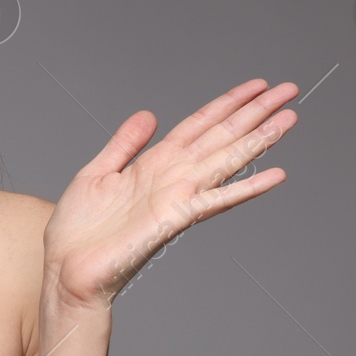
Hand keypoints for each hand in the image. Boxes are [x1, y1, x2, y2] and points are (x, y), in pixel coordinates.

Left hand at [42, 79, 297, 309]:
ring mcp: (176, 198)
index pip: (199, 124)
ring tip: (289, 120)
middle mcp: (172, 178)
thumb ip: (124, 144)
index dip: (228, 103)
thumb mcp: (96, 173)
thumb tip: (149, 115)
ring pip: (226, 161)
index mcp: (154, 164)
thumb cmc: (77, 230)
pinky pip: (216, 200)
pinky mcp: (173, 220)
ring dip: (259, 141)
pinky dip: (246, 188)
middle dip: (255, 112)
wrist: (66, 269)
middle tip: (289, 91)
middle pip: (221, 136)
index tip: (257, 86)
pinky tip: (275, 175)